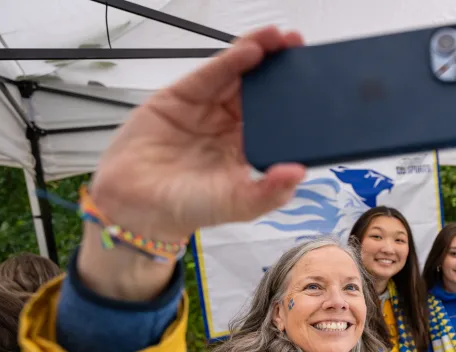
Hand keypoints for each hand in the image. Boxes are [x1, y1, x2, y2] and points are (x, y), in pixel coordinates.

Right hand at [79, 27, 305, 300]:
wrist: (137, 206)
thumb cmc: (189, 208)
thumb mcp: (238, 204)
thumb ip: (270, 192)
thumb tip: (298, 173)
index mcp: (250, 149)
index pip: (280, 118)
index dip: (297, 100)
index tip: (318, 85)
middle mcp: (231, 126)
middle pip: (262, 90)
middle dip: (282, 69)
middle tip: (302, 49)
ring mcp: (208, 109)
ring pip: (238, 75)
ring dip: (260, 54)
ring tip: (281, 39)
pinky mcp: (182, 96)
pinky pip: (211, 74)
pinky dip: (231, 60)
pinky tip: (251, 50)